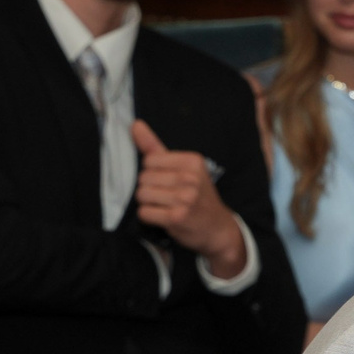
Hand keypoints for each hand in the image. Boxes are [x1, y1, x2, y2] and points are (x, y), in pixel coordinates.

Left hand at [132, 120, 247, 278]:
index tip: (170, 181)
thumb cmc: (198, 197)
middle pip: (144, 178)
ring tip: (165, 206)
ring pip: (141, 195)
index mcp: (192, 161)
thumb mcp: (184, 169)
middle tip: (169, 196)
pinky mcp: (177, 218)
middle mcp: (190, 178)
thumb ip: (156, 147)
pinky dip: (149, 217)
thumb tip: (135, 124)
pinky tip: (164, 217)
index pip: (149, 160)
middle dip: (150, 188)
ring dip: (148, 203)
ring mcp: (184, 199)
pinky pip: (144, 212)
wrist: (218, 229)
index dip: (153, 173)